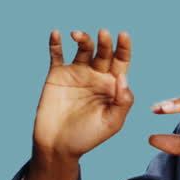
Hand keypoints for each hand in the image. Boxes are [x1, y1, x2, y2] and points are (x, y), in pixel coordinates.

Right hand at [32, 28, 133, 161]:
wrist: (57, 146)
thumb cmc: (87, 137)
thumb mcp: (112, 123)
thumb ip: (123, 102)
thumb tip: (124, 77)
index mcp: (112, 85)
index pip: (121, 61)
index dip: (124, 47)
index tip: (123, 35)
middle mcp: (96, 76)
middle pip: (103, 52)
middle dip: (104, 42)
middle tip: (104, 33)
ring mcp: (76, 73)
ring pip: (83, 49)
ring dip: (83, 39)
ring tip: (78, 35)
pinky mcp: (57, 75)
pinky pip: (57, 55)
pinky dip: (55, 43)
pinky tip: (56, 34)